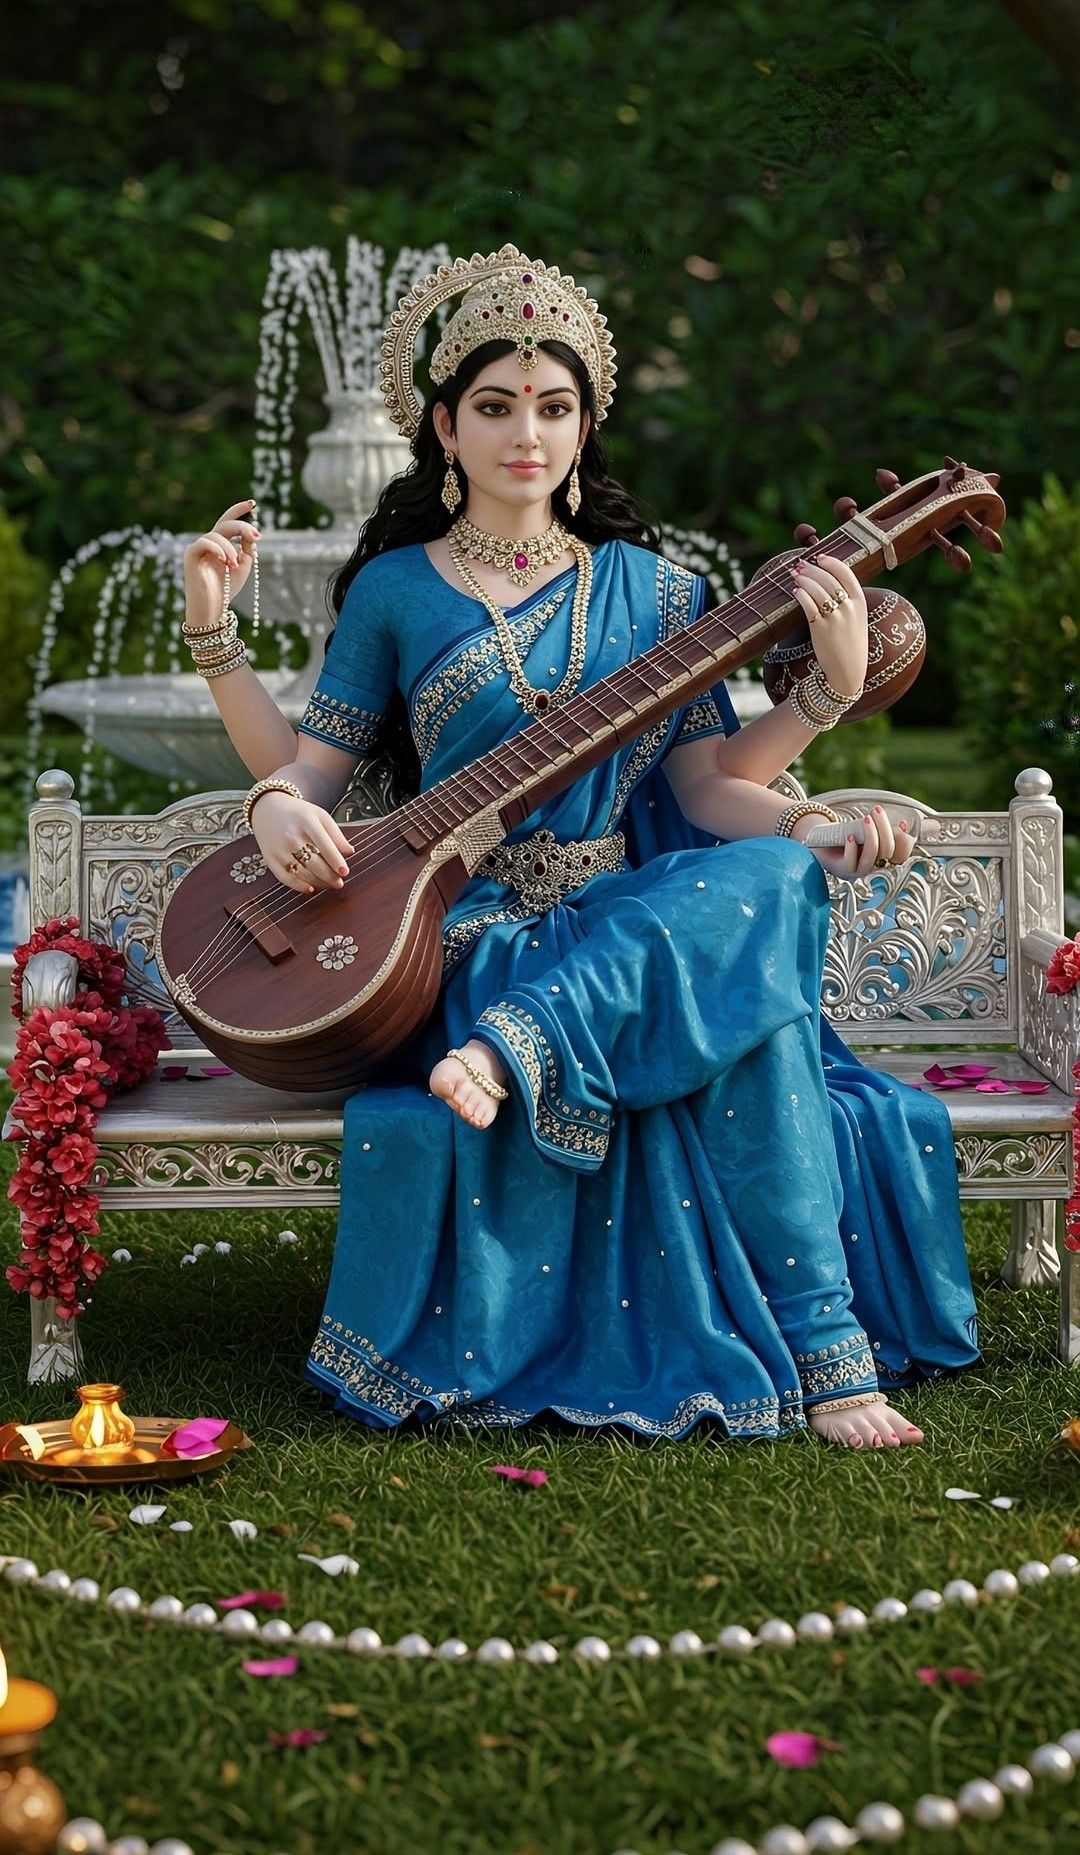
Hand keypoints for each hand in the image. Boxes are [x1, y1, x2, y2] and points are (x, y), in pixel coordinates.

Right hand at [183, 498, 260, 624]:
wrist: (212, 609)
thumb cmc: (227, 590)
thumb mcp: (243, 565)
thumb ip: (247, 548)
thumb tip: (251, 533)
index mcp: (220, 544)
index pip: (228, 522)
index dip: (238, 510)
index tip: (253, 502)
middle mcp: (209, 543)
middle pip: (225, 524)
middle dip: (242, 527)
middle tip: (257, 535)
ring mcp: (198, 548)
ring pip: (216, 534)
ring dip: (231, 548)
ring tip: (235, 565)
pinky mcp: (190, 555)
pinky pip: (204, 542)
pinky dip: (217, 548)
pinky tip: (226, 560)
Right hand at [250, 792, 352, 895]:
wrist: (267, 808)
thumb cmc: (298, 813)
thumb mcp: (320, 815)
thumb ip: (336, 834)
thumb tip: (349, 852)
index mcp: (306, 821)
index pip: (324, 844)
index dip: (335, 860)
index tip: (345, 872)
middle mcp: (291, 835)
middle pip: (313, 862)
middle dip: (329, 876)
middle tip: (339, 883)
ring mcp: (279, 848)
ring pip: (302, 872)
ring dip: (318, 882)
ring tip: (328, 884)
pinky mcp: (270, 858)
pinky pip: (285, 877)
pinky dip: (298, 886)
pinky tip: (310, 889)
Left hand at [790, 553, 866, 697]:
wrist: (848, 672)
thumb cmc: (850, 646)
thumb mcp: (857, 620)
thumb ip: (848, 602)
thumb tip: (828, 583)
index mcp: (861, 603)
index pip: (846, 573)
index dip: (831, 562)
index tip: (819, 558)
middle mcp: (850, 608)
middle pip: (828, 579)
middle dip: (812, 569)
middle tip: (799, 565)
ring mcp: (836, 618)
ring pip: (817, 589)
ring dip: (804, 579)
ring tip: (794, 576)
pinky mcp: (821, 628)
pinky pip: (809, 605)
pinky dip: (801, 595)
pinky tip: (795, 591)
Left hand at [797, 806, 917, 882]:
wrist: (820, 844)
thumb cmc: (846, 835)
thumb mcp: (865, 829)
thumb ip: (880, 828)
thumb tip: (901, 824)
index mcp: (883, 857)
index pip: (901, 854)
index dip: (905, 841)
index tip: (902, 823)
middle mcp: (874, 865)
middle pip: (888, 851)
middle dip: (885, 828)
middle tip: (877, 810)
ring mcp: (859, 870)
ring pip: (872, 857)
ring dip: (872, 837)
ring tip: (866, 818)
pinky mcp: (843, 870)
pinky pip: (851, 862)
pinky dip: (852, 849)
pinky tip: (850, 836)